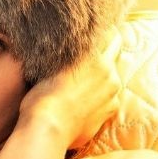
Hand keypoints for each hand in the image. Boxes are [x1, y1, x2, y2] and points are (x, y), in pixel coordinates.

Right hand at [18, 30, 121, 147]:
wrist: (48, 129)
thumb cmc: (41, 97)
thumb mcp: (50, 67)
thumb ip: (68, 55)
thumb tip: (69, 47)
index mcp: (93, 54)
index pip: (107, 31)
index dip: (100, 29)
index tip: (91, 30)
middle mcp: (108, 70)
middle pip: (116, 47)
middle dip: (107, 46)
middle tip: (91, 49)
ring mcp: (113, 91)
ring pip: (114, 73)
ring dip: (104, 72)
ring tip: (85, 78)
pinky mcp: (111, 110)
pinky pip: (111, 95)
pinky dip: (102, 93)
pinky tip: (86, 99)